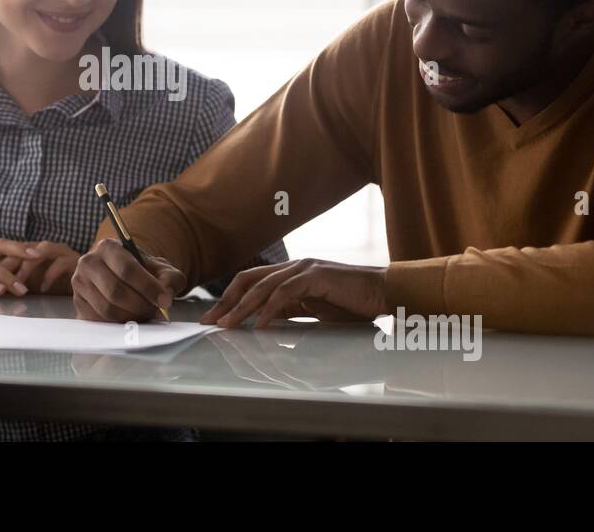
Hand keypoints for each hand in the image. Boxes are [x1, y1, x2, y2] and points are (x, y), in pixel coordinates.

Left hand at [0, 241, 80, 294]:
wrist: (89, 284)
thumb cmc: (57, 285)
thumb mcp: (32, 284)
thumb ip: (16, 282)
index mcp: (34, 250)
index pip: (12, 251)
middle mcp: (46, 247)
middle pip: (23, 249)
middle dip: (9, 264)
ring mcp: (61, 251)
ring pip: (40, 252)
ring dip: (27, 267)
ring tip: (18, 284)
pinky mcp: (75, 259)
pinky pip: (61, 263)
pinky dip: (50, 275)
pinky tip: (43, 289)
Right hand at [72, 238, 186, 322]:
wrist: (123, 275)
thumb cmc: (141, 271)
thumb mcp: (160, 268)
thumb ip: (169, 278)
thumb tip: (166, 294)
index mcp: (108, 247)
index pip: (127, 269)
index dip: (148, 287)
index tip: (164, 300)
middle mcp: (89, 262)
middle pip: (115, 291)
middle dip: (140, 305)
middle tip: (156, 312)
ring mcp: (79, 284)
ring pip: (106, 309)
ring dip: (130, 317)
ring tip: (146, 316)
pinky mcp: (78, 303)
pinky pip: (98, 321)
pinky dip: (117, 325)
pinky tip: (131, 321)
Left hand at [201, 259, 387, 328]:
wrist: (384, 293)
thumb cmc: (352, 303)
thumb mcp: (313, 309)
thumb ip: (289, 310)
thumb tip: (262, 324)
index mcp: (290, 273)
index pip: (250, 282)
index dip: (229, 299)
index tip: (214, 319)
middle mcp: (293, 267)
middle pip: (248, 280)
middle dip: (226, 301)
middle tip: (209, 322)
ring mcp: (304, 269)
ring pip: (262, 287)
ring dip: (241, 308)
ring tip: (227, 326)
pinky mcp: (316, 276)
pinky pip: (285, 293)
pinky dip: (269, 310)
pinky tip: (258, 325)